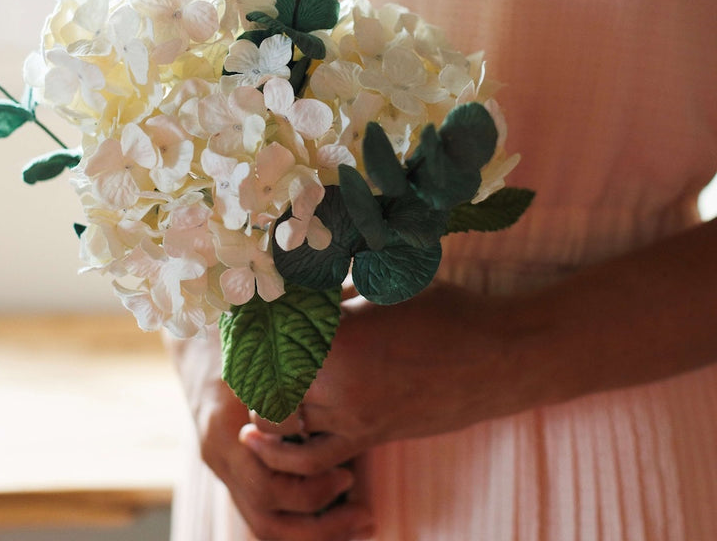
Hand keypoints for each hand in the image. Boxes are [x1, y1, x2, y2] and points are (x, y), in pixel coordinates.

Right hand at [168, 328, 375, 539]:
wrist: (193, 334)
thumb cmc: (235, 330)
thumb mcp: (262, 339)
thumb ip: (295, 354)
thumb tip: (345, 326)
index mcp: (226, 426)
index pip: (268, 488)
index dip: (312, 490)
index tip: (350, 474)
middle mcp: (220, 454)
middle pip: (266, 519)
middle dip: (320, 527)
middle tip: (366, 513)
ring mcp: (222, 465)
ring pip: (263, 523)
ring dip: (314, 532)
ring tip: (360, 520)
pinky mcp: (232, 467)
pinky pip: (262, 509)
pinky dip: (299, 519)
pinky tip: (336, 512)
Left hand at [244, 217, 716, 480]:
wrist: (499, 357)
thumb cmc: (443, 310)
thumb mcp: (380, 286)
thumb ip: (330, 292)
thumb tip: (291, 284)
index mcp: (338, 338)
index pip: (268, 334)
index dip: (248, 318)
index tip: (242, 303)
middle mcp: (337, 386)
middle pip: (265, 379)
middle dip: (250, 357)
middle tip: (247, 336)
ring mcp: (352, 420)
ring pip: (279, 420)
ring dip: (263, 398)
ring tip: (258, 375)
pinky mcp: (368, 438)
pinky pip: (312, 459)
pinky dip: (282, 451)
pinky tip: (262, 437)